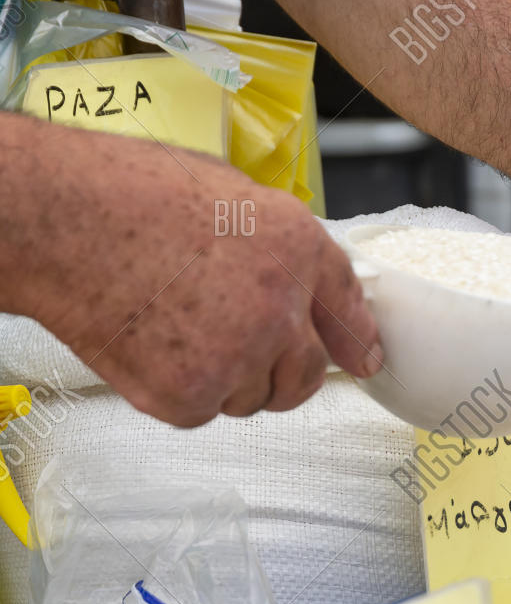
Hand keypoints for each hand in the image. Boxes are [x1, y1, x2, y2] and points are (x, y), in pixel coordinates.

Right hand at [10, 123, 381, 427]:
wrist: (55, 220)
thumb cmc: (124, 193)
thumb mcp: (230, 193)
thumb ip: (277, 244)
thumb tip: (302, 286)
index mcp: (296, 249)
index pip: (348, 311)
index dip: (355, 342)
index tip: (363, 361)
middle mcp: (280, 308)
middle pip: (304, 375)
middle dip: (280, 371)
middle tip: (231, 344)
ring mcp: (237, 357)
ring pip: (251, 397)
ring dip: (224, 378)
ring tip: (173, 325)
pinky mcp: (189, 395)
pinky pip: (201, 410)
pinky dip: (177, 390)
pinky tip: (149, 343)